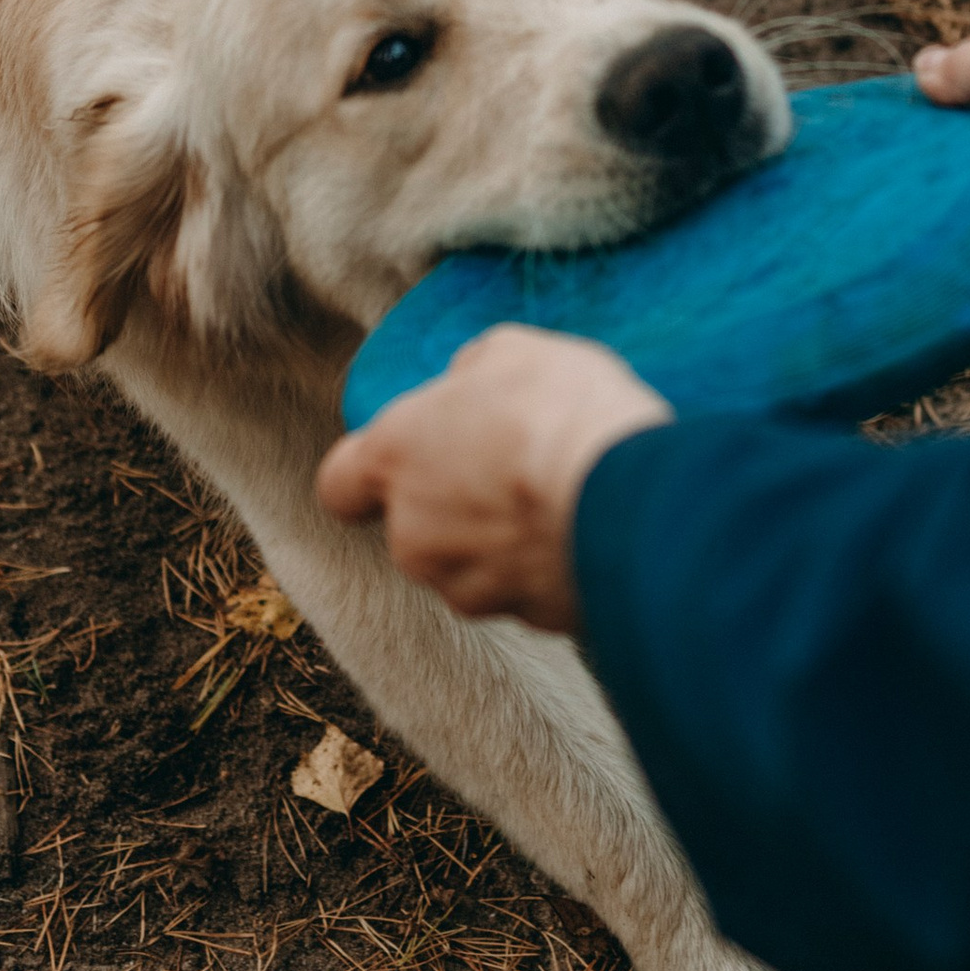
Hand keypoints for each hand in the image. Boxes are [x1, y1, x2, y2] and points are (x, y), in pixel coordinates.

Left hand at [316, 325, 672, 631]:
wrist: (629, 501)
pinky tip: (588, 530)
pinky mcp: (523, 618)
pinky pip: (527, 591)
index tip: (403, 465)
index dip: (368, 478)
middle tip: (512, 467)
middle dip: (457, 506)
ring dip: (503, 540)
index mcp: (394, 458)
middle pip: (416, 528)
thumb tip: (469, 379)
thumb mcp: (514, 352)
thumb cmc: (559, 416)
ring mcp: (466, 585)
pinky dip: (548, 568)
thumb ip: (473, 370)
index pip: (340, 485)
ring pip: (471, 565)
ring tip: (560, 498)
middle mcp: (414, 533)